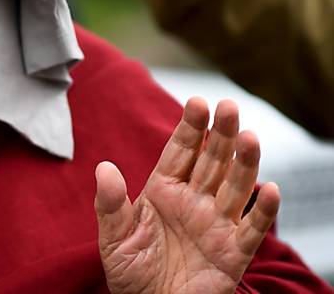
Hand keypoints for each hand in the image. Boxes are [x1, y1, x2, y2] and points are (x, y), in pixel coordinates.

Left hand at [95, 97, 279, 293]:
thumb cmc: (131, 273)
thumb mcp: (114, 238)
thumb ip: (111, 204)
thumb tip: (103, 168)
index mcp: (164, 190)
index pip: (180, 152)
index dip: (190, 128)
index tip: (197, 102)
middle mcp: (194, 201)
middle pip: (212, 162)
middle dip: (221, 134)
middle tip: (229, 107)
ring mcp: (216, 224)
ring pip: (235, 188)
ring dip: (244, 164)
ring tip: (249, 137)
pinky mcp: (233, 253)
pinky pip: (251, 229)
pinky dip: (263, 211)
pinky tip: (271, 189)